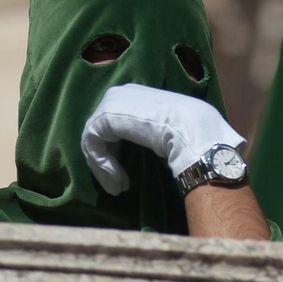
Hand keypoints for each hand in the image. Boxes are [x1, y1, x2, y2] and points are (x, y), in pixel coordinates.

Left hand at [81, 84, 244, 194]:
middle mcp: (121, 94)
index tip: (128, 176)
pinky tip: (117, 179)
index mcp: (137, 95)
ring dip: (105, 167)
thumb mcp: (168, 130)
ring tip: (118, 187)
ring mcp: (110, 102)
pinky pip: (92, 143)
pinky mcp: (104, 116)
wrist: (190, 127)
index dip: (119, 151)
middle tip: (120, 185)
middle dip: (109, 160)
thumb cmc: (188, 131)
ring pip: (95, 140)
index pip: (117, 123)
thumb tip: (151, 150)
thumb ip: (152, 133)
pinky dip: (102, 165)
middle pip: (103, 131)